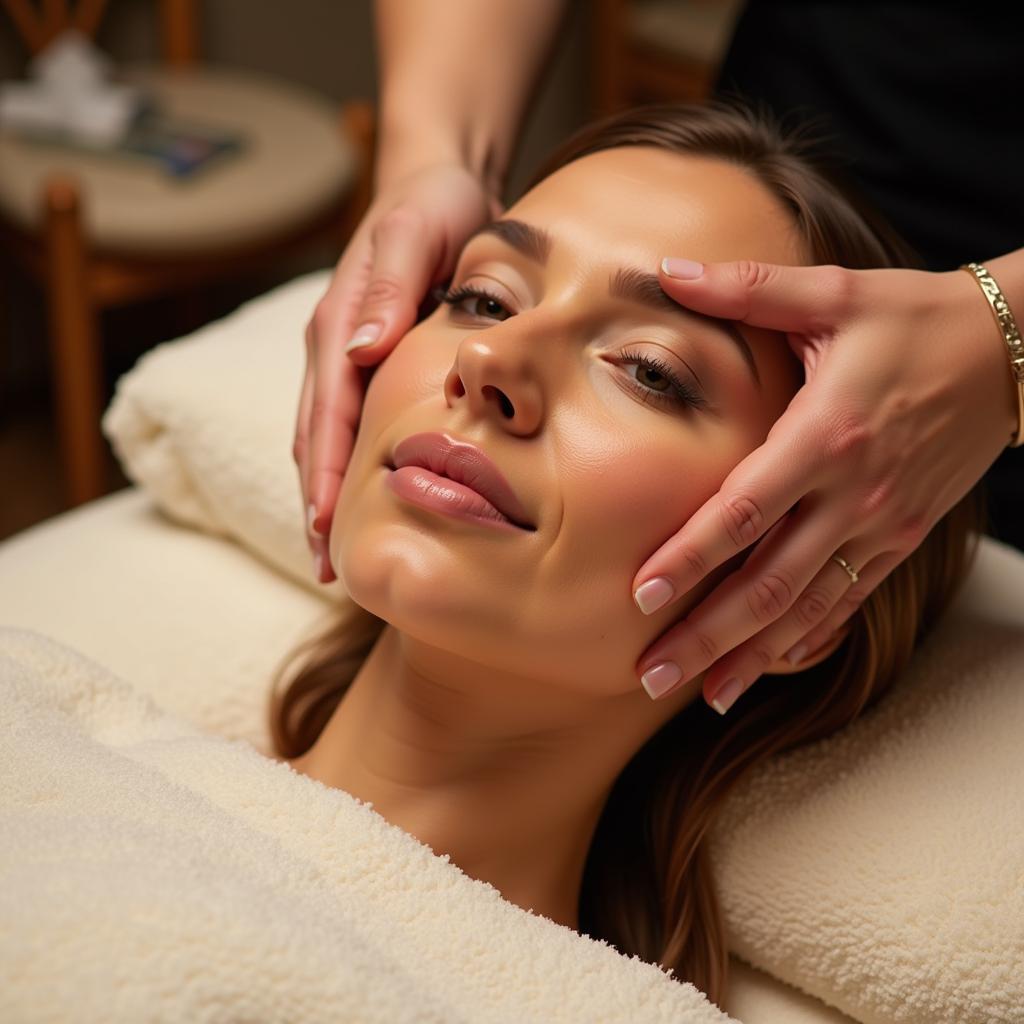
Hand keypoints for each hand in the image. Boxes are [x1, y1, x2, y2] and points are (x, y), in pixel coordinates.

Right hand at [295, 162, 500, 581]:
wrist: (440, 182)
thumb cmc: (434, 206)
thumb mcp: (416, 233)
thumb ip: (389, 288)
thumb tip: (357, 351)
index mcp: (339, 326)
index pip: (325, 415)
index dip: (324, 474)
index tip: (326, 530)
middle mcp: (333, 348)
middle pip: (313, 438)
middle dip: (317, 503)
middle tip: (330, 568)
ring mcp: (346, 357)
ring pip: (325, 438)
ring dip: (326, 494)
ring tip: (336, 551)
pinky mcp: (368, 361)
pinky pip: (350, 424)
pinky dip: (349, 467)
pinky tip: (362, 499)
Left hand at [633, 257, 1017, 712]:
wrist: (1017, 350)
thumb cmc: (916, 319)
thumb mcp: (835, 294)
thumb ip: (747, 289)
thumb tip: (667, 269)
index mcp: (824, 437)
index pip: (744, 512)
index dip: (691, 558)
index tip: (642, 596)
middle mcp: (852, 495)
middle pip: (768, 584)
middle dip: (707, 634)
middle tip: (651, 674)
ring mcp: (882, 527)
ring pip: (808, 610)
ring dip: (752, 656)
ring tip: (701, 695)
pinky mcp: (903, 540)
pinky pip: (849, 604)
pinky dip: (808, 641)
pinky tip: (772, 669)